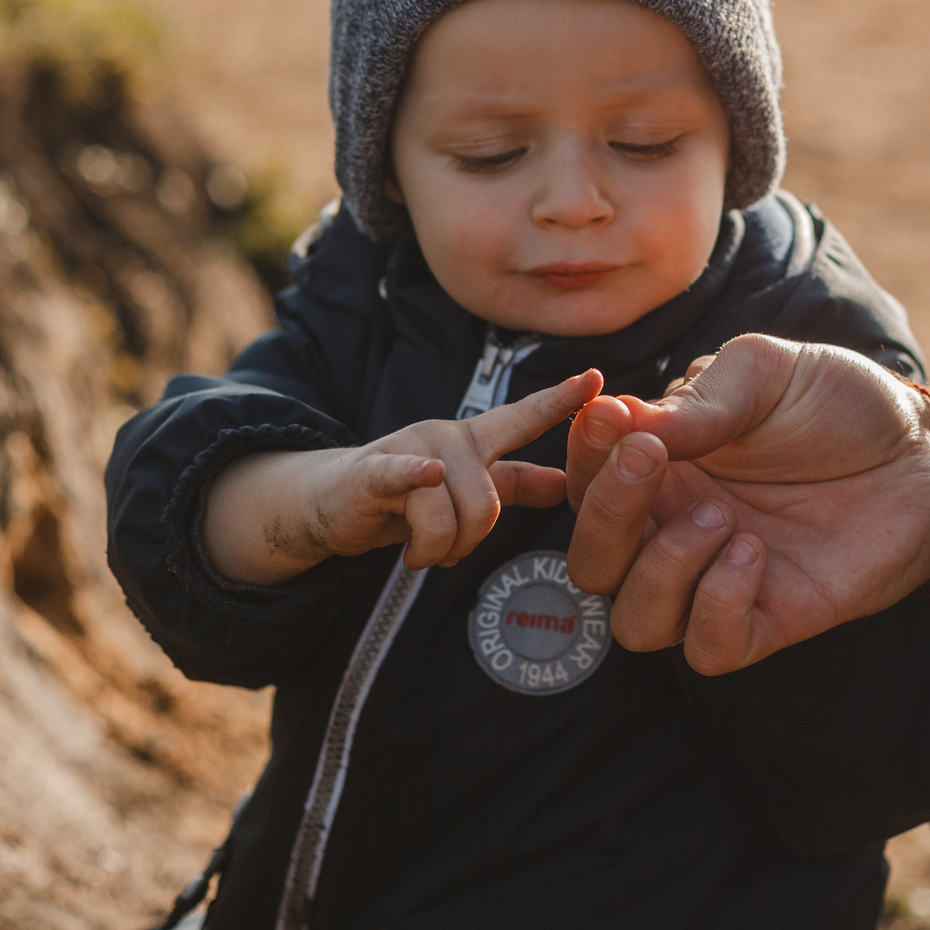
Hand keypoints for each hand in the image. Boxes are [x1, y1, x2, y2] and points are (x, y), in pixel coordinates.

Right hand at [204, 370, 595, 583]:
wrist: (331, 503)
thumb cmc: (403, 499)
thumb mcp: (463, 488)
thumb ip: (513, 484)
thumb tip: (565, 483)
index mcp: (474, 442)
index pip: (524, 419)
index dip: (560, 402)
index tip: (598, 379)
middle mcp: (449, 437)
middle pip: (488, 504)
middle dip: (467, 543)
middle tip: (439, 548)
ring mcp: (413, 449)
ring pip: (450, 516)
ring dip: (432, 549)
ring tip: (415, 548)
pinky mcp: (376, 469)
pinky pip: (407, 477)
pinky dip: (417, 479)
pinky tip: (427, 475)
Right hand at [561, 335, 929, 672]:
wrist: (924, 454)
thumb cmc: (839, 404)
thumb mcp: (766, 372)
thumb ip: (698, 400)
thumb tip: (619, 417)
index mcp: (664, 469)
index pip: (584, 483)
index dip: (581, 457)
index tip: (612, 416)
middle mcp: (677, 531)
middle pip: (591, 564)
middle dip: (605, 515)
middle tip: (654, 462)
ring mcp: (719, 582)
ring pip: (635, 622)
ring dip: (662, 568)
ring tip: (722, 518)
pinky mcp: (770, 621)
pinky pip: (708, 651)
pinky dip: (715, 607)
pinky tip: (753, 554)